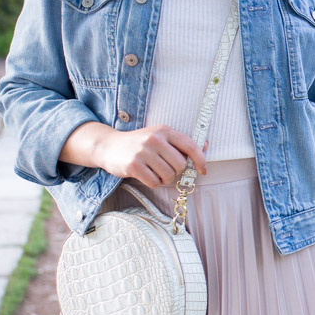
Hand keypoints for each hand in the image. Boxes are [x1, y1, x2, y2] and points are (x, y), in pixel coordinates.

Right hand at [59, 121, 207, 187]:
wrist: (109, 146)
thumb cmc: (140, 144)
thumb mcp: (159, 137)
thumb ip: (180, 143)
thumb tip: (205, 145)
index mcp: (164, 130)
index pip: (190, 145)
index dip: (200, 160)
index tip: (203, 170)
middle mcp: (154, 139)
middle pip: (180, 165)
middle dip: (176, 172)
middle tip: (165, 169)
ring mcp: (143, 152)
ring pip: (168, 175)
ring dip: (164, 179)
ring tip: (155, 172)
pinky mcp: (134, 165)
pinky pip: (154, 182)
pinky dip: (153, 183)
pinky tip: (146, 175)